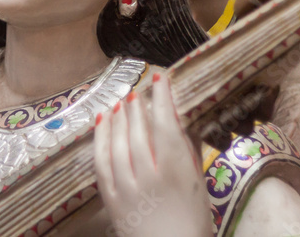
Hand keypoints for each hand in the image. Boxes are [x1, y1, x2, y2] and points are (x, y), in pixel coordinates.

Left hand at [95, 73, 210, 236]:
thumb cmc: (192, 221)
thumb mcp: (199, 186)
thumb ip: (188, 152)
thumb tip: (180, 118)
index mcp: (177, 174)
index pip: (168, 128)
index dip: (163, 99)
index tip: (160, 78)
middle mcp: (150, 178)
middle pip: (139, 133)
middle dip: (137, 108)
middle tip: (137, 90)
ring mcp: (127, 188)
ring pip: (118, 144)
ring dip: (119, 119)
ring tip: (121, 101)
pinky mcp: (110, 197)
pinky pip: (100, 162)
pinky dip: (100, 138)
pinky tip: (102, 121)